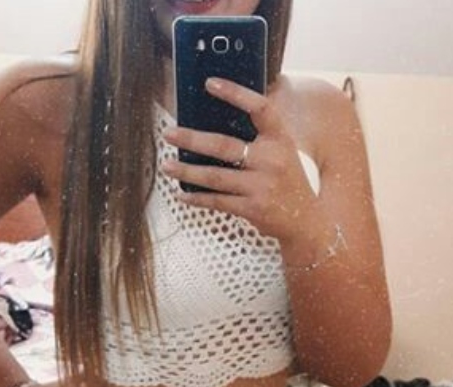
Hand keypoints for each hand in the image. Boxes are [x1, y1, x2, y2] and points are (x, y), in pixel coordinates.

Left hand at [161, 77, 323, 242]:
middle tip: (168, 133)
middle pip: (224, 146)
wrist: (304, 219)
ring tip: (166, 165)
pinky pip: (217, 201)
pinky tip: (181, 194)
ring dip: (186, 171)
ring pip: (215, 176)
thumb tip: (215, 120)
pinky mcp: (252, 208)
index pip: (260, 108)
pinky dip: (197, 198)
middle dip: (192, 139)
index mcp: (280, 139)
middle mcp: (272, 160)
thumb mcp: (282, 151)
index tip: (210, 83)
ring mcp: (262, 186)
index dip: (236, 94)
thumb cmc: (286, 179)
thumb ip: (259, 136)